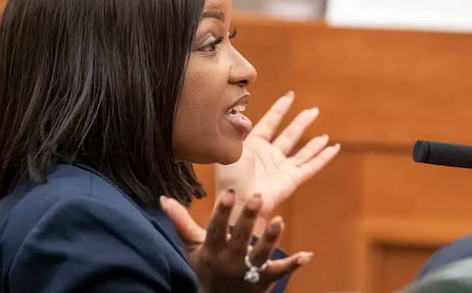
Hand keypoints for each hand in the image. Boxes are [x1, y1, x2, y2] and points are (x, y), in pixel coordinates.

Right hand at [161, 190, 312, 292]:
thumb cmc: (204, 269)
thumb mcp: (191, 247)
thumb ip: (180, 222)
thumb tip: (164, 199)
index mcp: (213, 249)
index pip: (217, 227)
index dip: (223, 210)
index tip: (230, 191)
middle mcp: (230, 260)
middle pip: (240, 237)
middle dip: (248, 218)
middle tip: (258, 196)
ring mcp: (248, 271)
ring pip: (260, 254)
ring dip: (270, 239)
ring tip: (279, 221)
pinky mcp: (264, 281)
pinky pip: (279, 272)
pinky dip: (293, 265)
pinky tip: (307, 255)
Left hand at [215, 91, 340, 219]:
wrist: (237, 202)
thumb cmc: (229, 177)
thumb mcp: (229, 148)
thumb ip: (237, 130)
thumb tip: (240, 112)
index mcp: (253, 146)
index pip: (269, 123)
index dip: (280, 109)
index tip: (290, 96)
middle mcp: (269, 156)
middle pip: (290, 135)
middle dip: (301, 122)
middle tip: (314, 110)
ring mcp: (281, 168)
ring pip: (303, 151)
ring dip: (314, 142)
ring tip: (325, 135)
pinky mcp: (292, 179)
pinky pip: (311, 166)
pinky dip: (324, 157)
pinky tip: (334, 148)